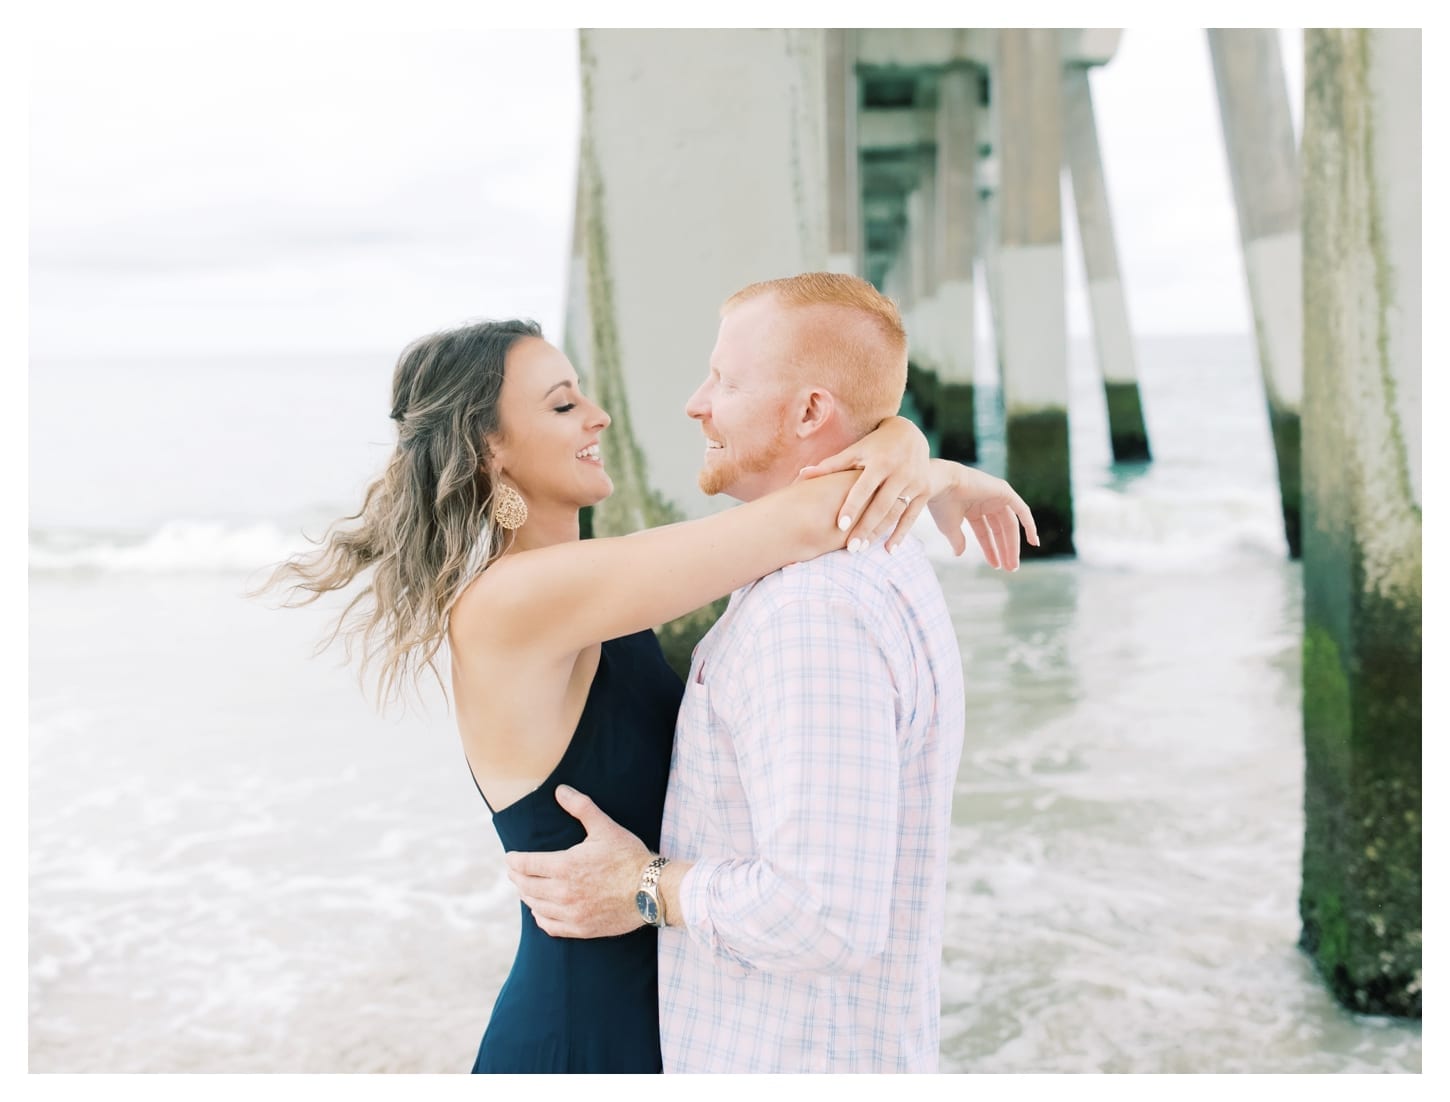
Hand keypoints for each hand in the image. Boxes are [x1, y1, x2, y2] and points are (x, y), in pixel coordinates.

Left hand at [503, 785, 652, 937]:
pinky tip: (540, 910)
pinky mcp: (581, 928)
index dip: (513, 860)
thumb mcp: (605, 827)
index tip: (510, 857)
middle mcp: (563, 892)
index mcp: (565, 866)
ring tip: (525, 888)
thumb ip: (581, 807)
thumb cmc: (628, 856)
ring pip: (535, 906)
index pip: (525, 865)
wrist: (652, 890)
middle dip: (517, 876)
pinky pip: (549, 925)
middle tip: (514, 871)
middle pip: (526, 886)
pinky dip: (540, 917)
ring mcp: (571, 913)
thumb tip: (560, 790)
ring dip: (526, 895)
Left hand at [796, 415, 930, 551]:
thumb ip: (830, 465)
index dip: (852, 506)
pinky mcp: (924, 491)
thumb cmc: (875, 445)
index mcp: (880, 461)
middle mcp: (900, 472)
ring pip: (895, 513)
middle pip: (881, 505)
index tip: (840, 525)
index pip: (863, 488)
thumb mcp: (856, 451)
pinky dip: (902, 534)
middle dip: (866, 528)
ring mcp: (914, 482)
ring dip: (880, 533)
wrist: (912, 435)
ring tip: (862, 549)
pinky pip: (912, 516)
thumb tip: (801, 475)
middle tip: (851, 549)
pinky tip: (889, 550)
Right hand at [926, 460, 1038, 569]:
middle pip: (1000, 530)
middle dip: (1004, 550)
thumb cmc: (942, 504)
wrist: (941, 484)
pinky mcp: (1004, 491)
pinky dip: (1029, 525)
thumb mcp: (950, 528)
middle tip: (1010, 569)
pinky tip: (1033, 541)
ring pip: (1009, 525)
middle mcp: (985, 502)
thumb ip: (957, 541)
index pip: (985, 532)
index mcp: (971, 508)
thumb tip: (959, 554)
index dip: (990, 550)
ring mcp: (995, 496)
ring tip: (1013, 565)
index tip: (996, 566)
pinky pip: (1022, 510)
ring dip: (1013, 545)